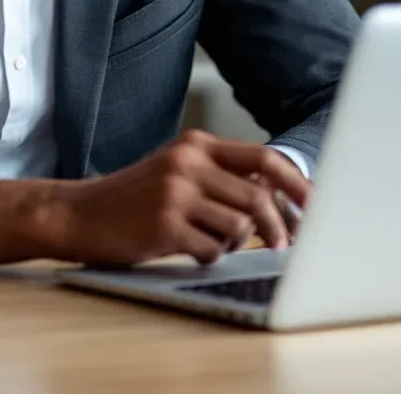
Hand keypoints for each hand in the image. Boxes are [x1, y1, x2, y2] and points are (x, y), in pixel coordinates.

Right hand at [0, 129, 309, 267]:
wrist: (80, 213)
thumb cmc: (135, 197)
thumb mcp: (178, 173)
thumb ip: (222, 178)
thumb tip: (283, 200)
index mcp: (196, 145)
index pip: (264, 158)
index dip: (299, 184)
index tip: (320, 207)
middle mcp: (188, 162)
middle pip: (260, 196)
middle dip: (280, 227)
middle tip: (284, 247)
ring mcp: (175, 193)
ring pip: (239, 226)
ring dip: (234, 242)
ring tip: (208, 239)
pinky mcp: (164, 224)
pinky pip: (212, 249)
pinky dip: (209, 255)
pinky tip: (187, 247)